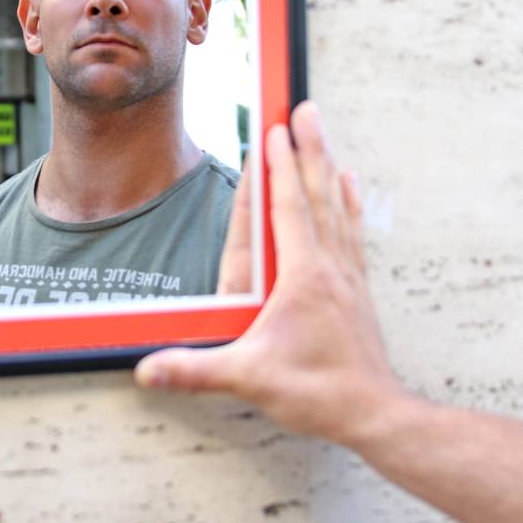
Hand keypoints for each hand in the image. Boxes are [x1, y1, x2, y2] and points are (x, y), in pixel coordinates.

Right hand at [136, 101, 415, 450]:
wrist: (376, 414)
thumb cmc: (320, 394)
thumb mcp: (250, 379)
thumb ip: (195, 370)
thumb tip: (147, 368)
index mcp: (303, 278)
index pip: (287, 209)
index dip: (279, 167)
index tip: (273, 129)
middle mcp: (329, 267)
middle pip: (317, 193)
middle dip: (309, 147)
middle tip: (304, 107)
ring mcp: (347, 276)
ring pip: (337, 206)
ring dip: (327, 165)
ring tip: (322, 131)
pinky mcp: (357, 289)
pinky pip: (352, 231)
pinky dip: (349, 202)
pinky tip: (349, 184)